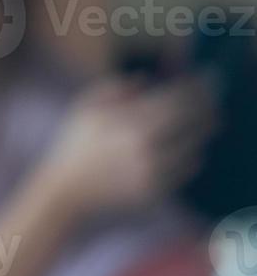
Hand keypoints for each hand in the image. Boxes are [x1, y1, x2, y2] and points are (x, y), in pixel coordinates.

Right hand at [44, 74, 215, 216]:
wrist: (64, 195)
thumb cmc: (74, 148)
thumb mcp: (84, 109)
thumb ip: (113, 88)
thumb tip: (145, 80)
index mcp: (130, 122)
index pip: (179, 98)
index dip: (196, 87)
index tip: (201, 81)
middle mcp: (146, 146)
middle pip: (194, 121)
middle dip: (206, 109)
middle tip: (210, 105)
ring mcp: (153, 170)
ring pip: (195, 146)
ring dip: (199, 134)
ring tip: (199, 127)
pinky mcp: (156, 191)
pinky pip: (187, 169)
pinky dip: (190, 157)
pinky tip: (184, 152)